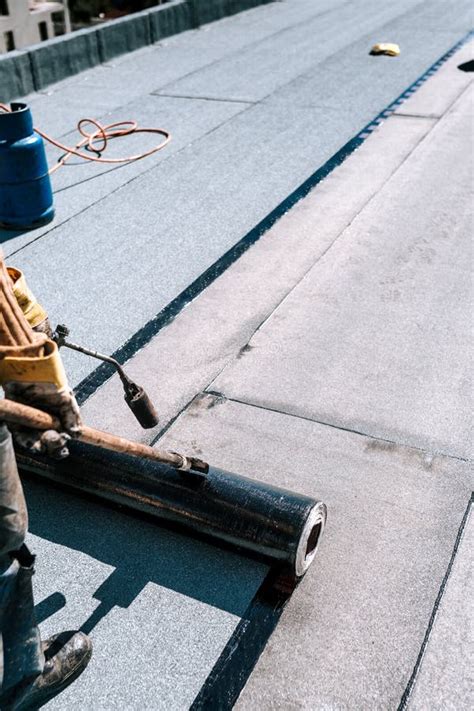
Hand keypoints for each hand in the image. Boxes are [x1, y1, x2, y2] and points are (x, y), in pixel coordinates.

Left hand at [0, 340, 81, 458]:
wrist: (29, 374)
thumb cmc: (48, 384)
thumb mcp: (66, 398)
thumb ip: (72, 415)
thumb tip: (76, 432)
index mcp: (57, 422)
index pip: (62, 439)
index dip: (64, 444)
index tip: (68, 440)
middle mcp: (44, 427)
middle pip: (51, 447)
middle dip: (56, 446)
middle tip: (58, 437)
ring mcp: (30, 428)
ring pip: (38, 446)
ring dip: (45, 446)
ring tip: (49, 437)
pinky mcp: (16, 427)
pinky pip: (23, 440)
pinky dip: (30, 444)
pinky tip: (37, 443)